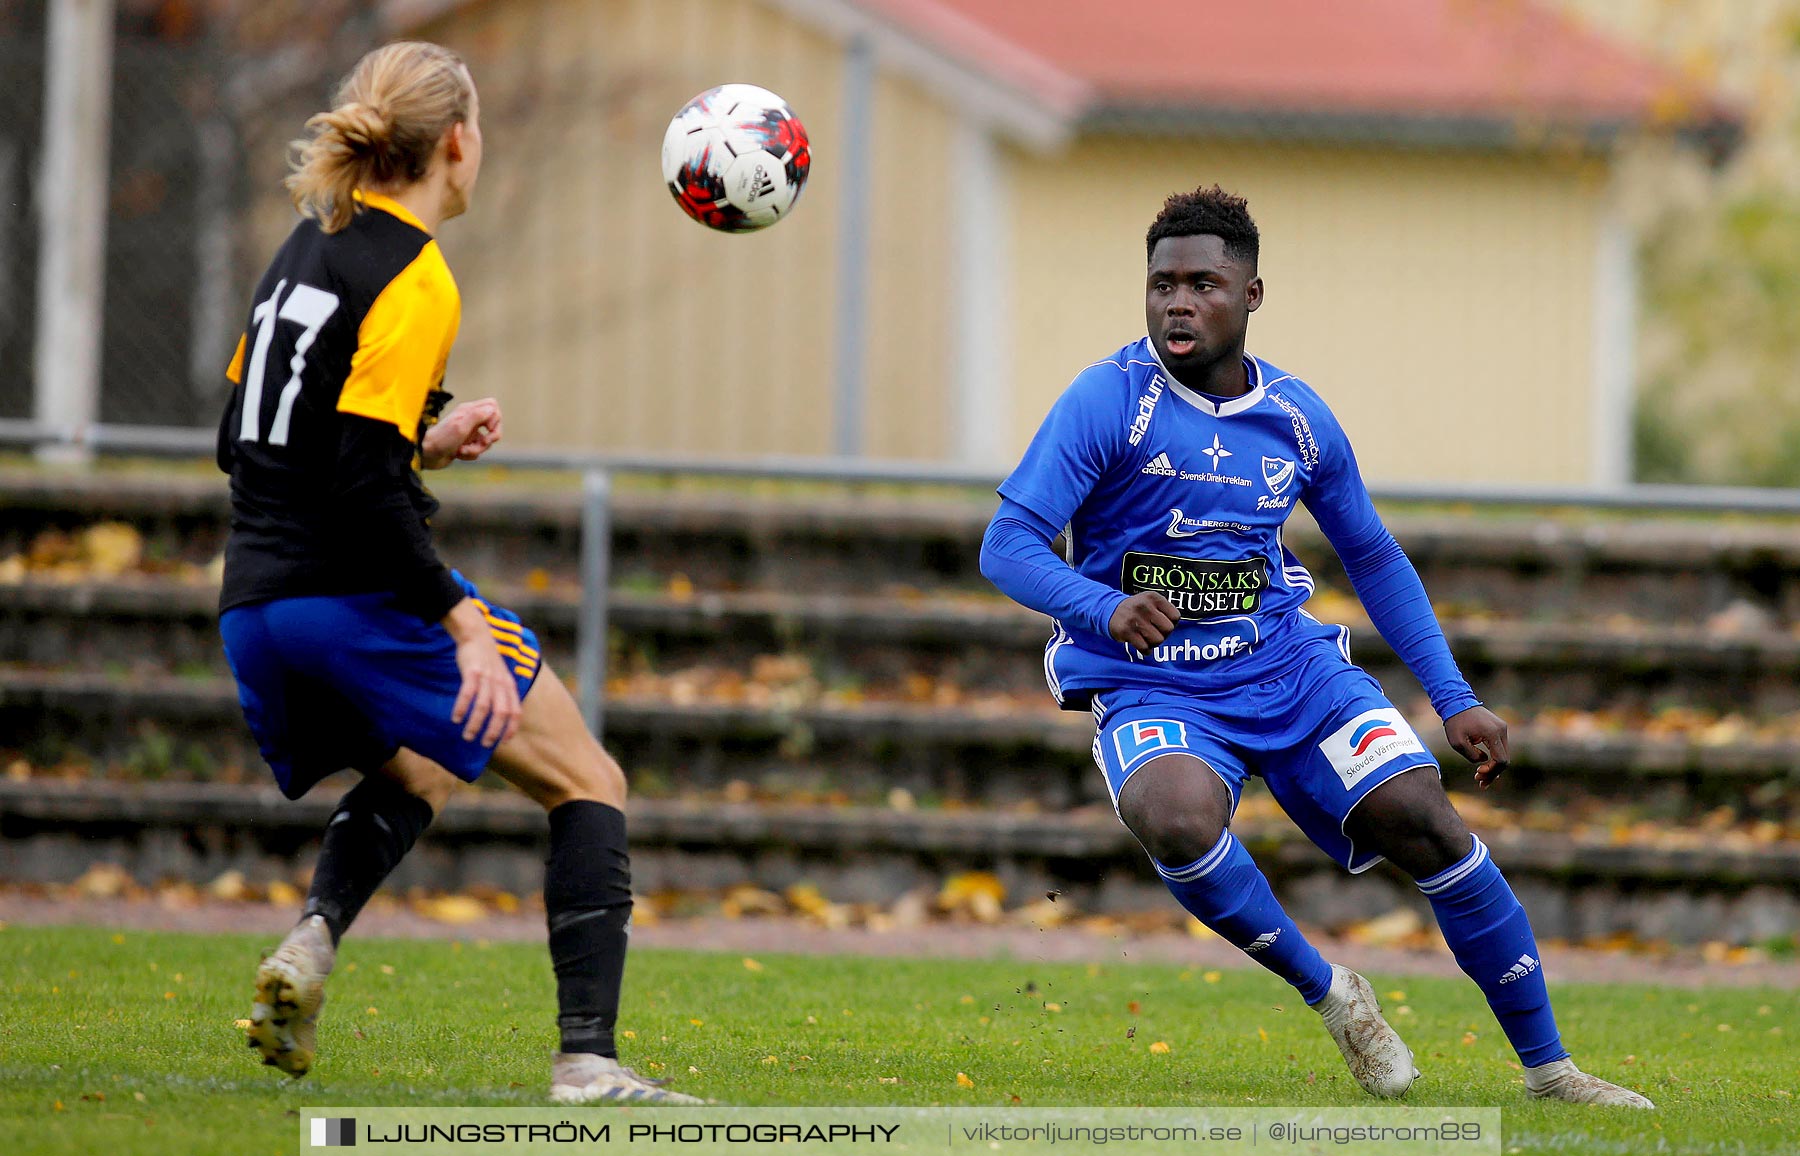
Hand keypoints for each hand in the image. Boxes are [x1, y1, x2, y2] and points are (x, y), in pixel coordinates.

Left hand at [421, 398, 502, 468]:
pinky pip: (478, 450)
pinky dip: (470, 454)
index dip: (495, 418)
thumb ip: (477, 416)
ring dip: (477, 449)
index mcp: (468, 410)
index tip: (488, 428)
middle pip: (494, 424)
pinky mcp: (465, 443)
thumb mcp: (460, 426)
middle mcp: (470, 419)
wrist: (426, 454)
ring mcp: (468, 432)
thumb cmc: (441, 439)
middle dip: (491, 437)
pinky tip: (458, 454)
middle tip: (484, 442)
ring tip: (462, 450)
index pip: (492, 406)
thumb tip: (492, 410)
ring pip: (486, 440)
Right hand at [443, 599, 520, 746]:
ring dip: (475, 724)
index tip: (503, 742)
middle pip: (501, 713)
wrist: (476, 635)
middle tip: (483, 744)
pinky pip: (468, 694)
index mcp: (509, 686)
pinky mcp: (473, 672)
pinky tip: (456, 718)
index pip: (515, 712)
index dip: (511, 728)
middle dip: (493, 731)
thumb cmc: (487, 660)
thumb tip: (499, 715)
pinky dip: (462, 708)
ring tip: (467, 736)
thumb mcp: (501, 676)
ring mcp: (487, 678)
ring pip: (484, 706)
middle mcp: (501, 683)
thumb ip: (502, 693)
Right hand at [1108, 591, 1179, 649]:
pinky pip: (1145, 648)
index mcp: (1153, 597)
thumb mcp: (1150, 601)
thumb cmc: (1137, 609)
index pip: (1175, 616)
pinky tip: (1141, 644)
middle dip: (1164, 634)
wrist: (1110, 610)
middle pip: (1168, 629)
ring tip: (1147, 638)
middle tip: (1155, 632)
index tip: (1162, 623)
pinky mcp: (1126, 631)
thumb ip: (1165, 610)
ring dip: (1154, 643)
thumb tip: (1174, 626)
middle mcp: (1144, 606)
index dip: (1171, 623)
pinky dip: (1145, 650)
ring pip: (1158, 640)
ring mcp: (1135, 619)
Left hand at [1445, 705, 1508, 787]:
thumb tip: (1483, 760)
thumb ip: (1472, 755)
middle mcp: (1502, 730)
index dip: (1491, 771)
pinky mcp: (1499, 728)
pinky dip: (1494, 758)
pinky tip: (1484, 767)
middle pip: (1505, 759)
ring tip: (1479, 777)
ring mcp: (1502, 728)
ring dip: (1493, 767)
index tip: (1477, 773)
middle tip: (1479, 782)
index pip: (1501, 760)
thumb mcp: (1457, 742)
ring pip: (1504, 754)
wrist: (1456, 702)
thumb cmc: (1454, 722)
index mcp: (1493, 733)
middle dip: (1493, 773)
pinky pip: (1500, 747)